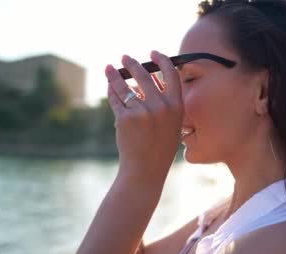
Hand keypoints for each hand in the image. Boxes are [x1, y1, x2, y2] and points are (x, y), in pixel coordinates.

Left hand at [105, 51, 182, 183]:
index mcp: (176, 107)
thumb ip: (165, 102)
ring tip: (109, 68)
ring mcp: (142, 112)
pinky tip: (109, 85)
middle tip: (125, 57)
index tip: (153, 53)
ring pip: (125, 86)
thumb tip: (151, 78)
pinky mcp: (125, 118)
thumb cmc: (160, 147)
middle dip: (132, 64)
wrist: (146, 169)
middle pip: (144, 75)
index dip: (161, 60)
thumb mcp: (171, 125)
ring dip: (115, 74)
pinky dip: (111, 91)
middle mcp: (161, 107)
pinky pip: (116, 99)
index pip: (171, 74)